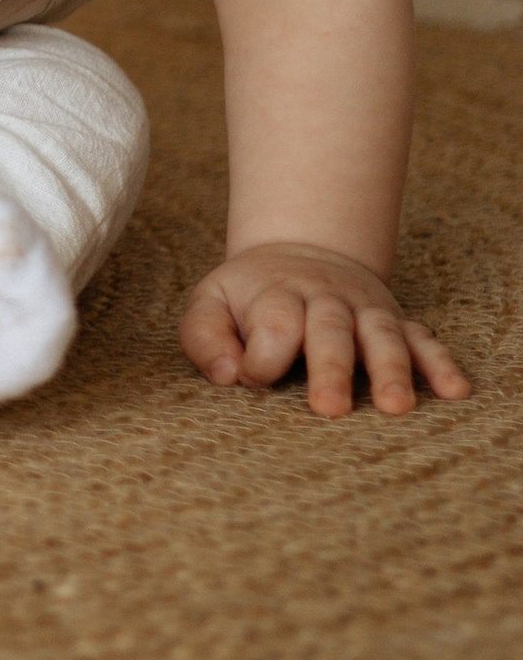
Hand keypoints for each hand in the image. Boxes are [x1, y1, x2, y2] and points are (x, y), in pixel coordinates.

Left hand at [179, 243, 469, 418]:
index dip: (262, 356)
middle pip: (330, 332)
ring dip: (390, 369)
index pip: (273, 326)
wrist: (300, 251)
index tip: (253, 378)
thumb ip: (204, 337)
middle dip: (331, 369)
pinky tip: (455, 391)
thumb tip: (226, 375)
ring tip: (396, 407)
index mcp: (277, 295)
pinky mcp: (395, 321)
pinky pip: (422, 340)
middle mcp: (325, 301)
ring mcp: (365, 310)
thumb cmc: (249, 296)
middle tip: (329, 408)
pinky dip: (439, 363)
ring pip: (382, 336)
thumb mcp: (210, 303)